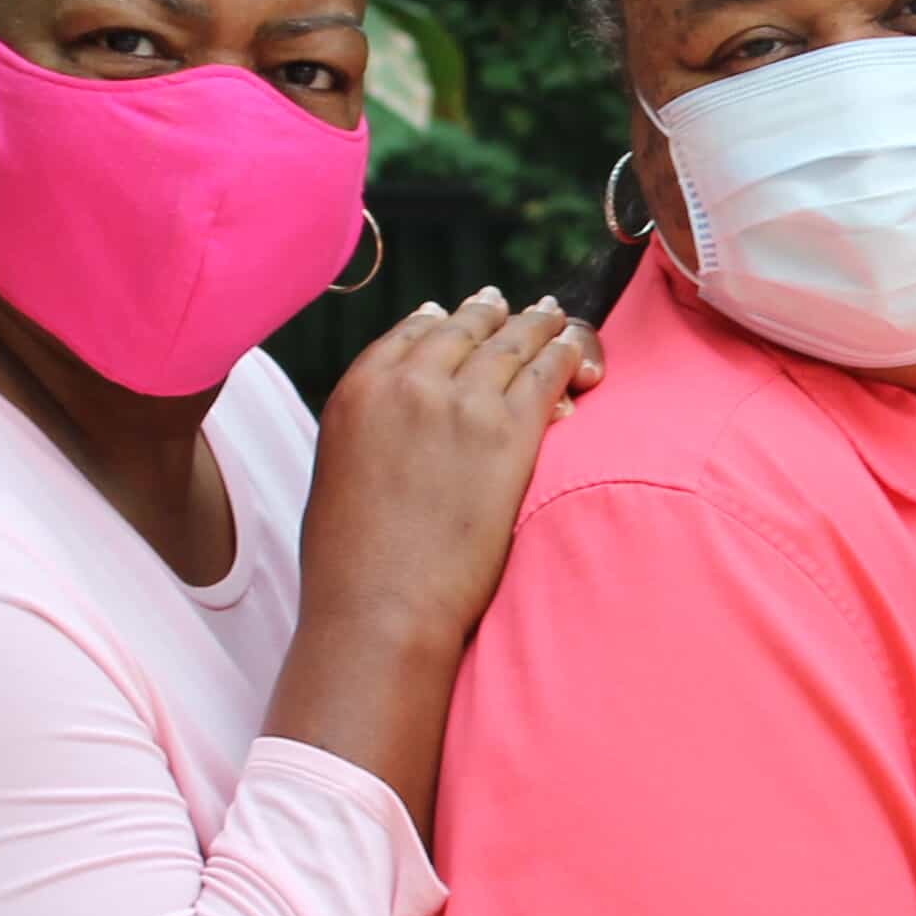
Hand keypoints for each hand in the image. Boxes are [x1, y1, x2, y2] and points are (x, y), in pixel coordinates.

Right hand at [302, 288, 594, 659]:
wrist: (380, 607)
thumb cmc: (352, 566)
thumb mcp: (338, 476)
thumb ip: (367, 435)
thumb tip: (389, 431)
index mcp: (358, 391)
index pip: (409, 334)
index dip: (441, 322)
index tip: (456, 315)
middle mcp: (408, 383)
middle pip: (464, 330)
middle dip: (494, 317)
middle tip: (516, 308)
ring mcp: (462, 402)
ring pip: (511, 343)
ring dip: (537, 326)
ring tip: (553, 318)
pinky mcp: (510, 431)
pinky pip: (548, 373)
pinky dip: (565, 356)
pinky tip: (577, 352)